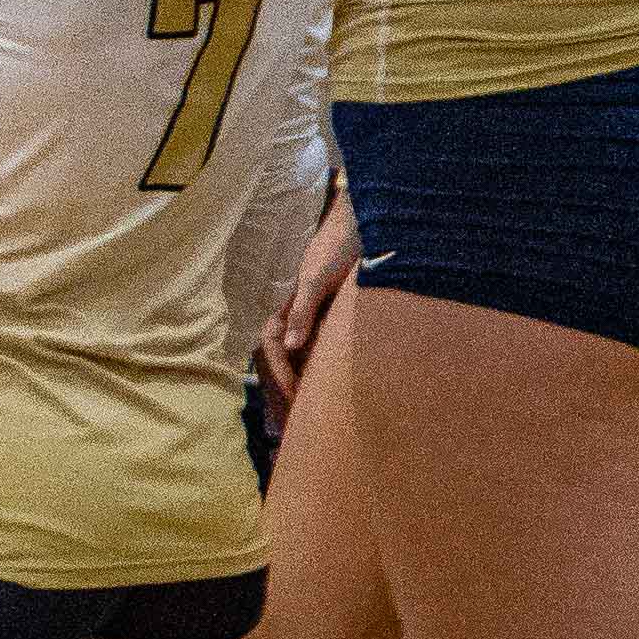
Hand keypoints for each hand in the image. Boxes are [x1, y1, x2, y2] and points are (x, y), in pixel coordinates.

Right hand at [256, 187, 359, 407]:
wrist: (365, 221)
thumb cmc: (338, 246)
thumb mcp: (317, 279)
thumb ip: (302, 311)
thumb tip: (289, 347)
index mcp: (287, 303)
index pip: (274, 348)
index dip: (281, 374)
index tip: (295, 400)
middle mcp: (297, 311)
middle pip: (283, 356)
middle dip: (286, 386)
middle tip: (297, 416)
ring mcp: (315, 313)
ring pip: (302, 354)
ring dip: (304, 380)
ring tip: (312, 408)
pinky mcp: (333, 313)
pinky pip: (322, 347)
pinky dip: (322, 367)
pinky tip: (332, 383)